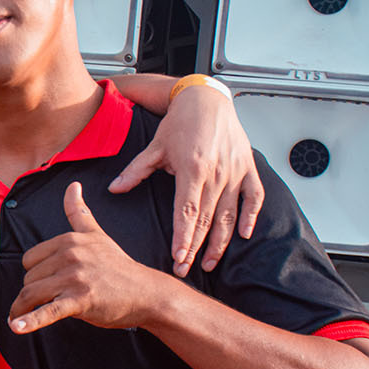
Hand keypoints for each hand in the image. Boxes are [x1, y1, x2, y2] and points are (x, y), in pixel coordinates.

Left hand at [9, 183, 170, 333]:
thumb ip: (79, 212)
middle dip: (30, 292)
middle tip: (42, 301)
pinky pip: (48, 312)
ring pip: (31, 293)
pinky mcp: (80, 300)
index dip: (33, 273)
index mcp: (69, 240)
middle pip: (28, 278)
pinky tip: (16, 326)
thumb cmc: (118, 267)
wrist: (146, 292)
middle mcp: (70, 256)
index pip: (29, 259)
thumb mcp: (97, 235)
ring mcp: (75, 278)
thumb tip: (72, 186)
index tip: (42, 283)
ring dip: (21, 309)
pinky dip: (29, 321)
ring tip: (17, 319)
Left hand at [109, 82, 264, 274]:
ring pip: (230, 215)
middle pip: (207, 219)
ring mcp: (236, 171)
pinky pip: (254, 197)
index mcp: (193, 168)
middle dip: (195, 247)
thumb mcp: (155, 146)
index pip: (187, 211)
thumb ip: (136, 171)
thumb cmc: (182, 122)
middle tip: (185, 269)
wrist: (208, 99)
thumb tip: (114, 189)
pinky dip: (251, 217)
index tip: (178, 257)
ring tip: (209, 263)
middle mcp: (217, 172)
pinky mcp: (248, 168)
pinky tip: (243, 236)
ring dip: (221, 242)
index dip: (183, 236)